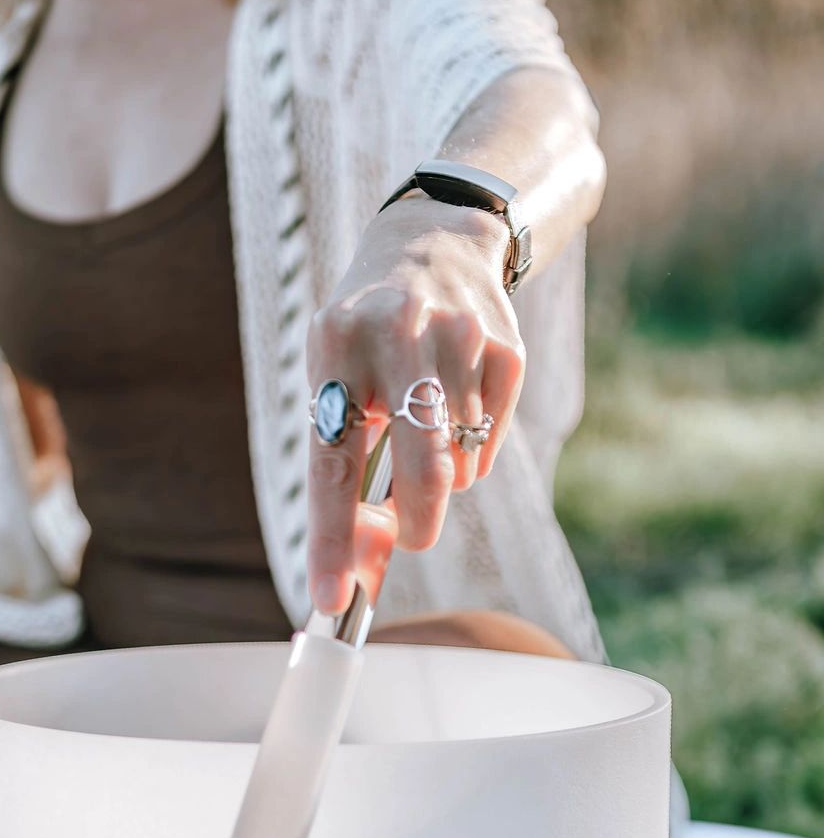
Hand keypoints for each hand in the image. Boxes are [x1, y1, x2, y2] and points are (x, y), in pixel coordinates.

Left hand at [305, 196, 525, 614]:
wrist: (436, 239)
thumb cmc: (367, 332)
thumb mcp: (337, 377)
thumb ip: (343, 470)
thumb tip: (358, 569)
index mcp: (334, 343)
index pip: (331, 462)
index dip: (332, 539)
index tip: (331, 599)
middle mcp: (396, 333)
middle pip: (420, 472)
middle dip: (417, 524)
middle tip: (412, 533)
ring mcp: (459, 336)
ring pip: (457, 463)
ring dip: (441, 475)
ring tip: (424, 431)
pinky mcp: (506, 347)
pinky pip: (487, 442)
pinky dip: (470, 452)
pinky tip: (455, 410)